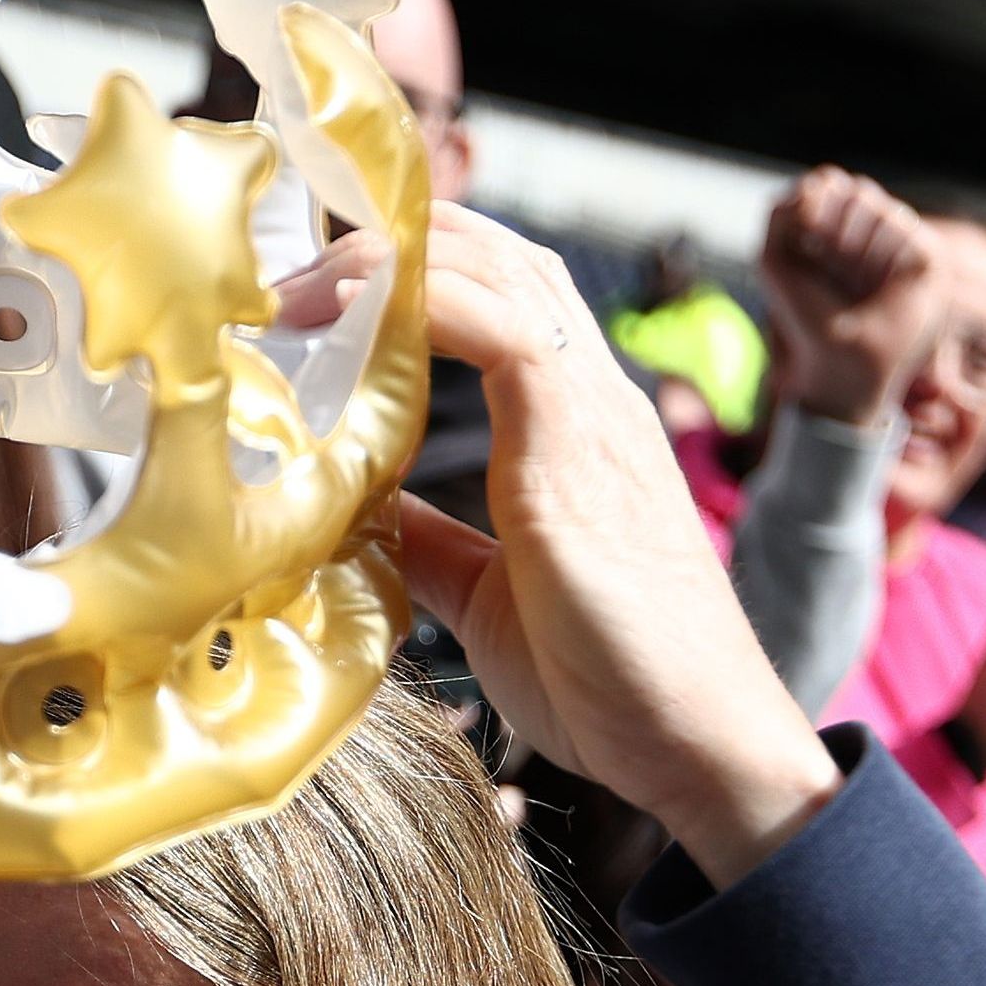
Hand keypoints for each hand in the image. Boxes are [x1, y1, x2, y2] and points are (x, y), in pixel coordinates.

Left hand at [322, 210, 837, 882]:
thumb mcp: (487, 598)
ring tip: (298, 287)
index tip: (313, 290)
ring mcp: (594, 415)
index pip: (500, 295)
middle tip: (284, 276)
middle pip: (496, 255)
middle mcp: (592, 398)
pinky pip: (502, 330)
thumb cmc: (612, 683)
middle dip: (388, 240)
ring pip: (499, 269)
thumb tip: (358, 509)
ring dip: (389, 260)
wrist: (700, 745)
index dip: (412, 267)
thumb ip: (434, 540)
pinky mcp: (581, 449)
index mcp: (574, 427)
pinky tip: (347, 314)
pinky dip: (420, 302)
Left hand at [752, 167, 944, 430]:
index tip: (807, 250)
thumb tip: (822, 180)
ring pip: (879, 204)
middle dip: (833, 230)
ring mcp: (899, 246)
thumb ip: (782, 210)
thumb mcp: (774, 258)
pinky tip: (881, 284)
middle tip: (832, 272)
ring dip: (855, 246)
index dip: (814, 211)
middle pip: (855, 188)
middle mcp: (869, 234)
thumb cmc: (805, 317)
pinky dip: (884, 252)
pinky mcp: (928, 259)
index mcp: (834, 230)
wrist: (840, 360)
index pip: (830, 182)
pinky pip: (905, 224)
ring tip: (857, 284)